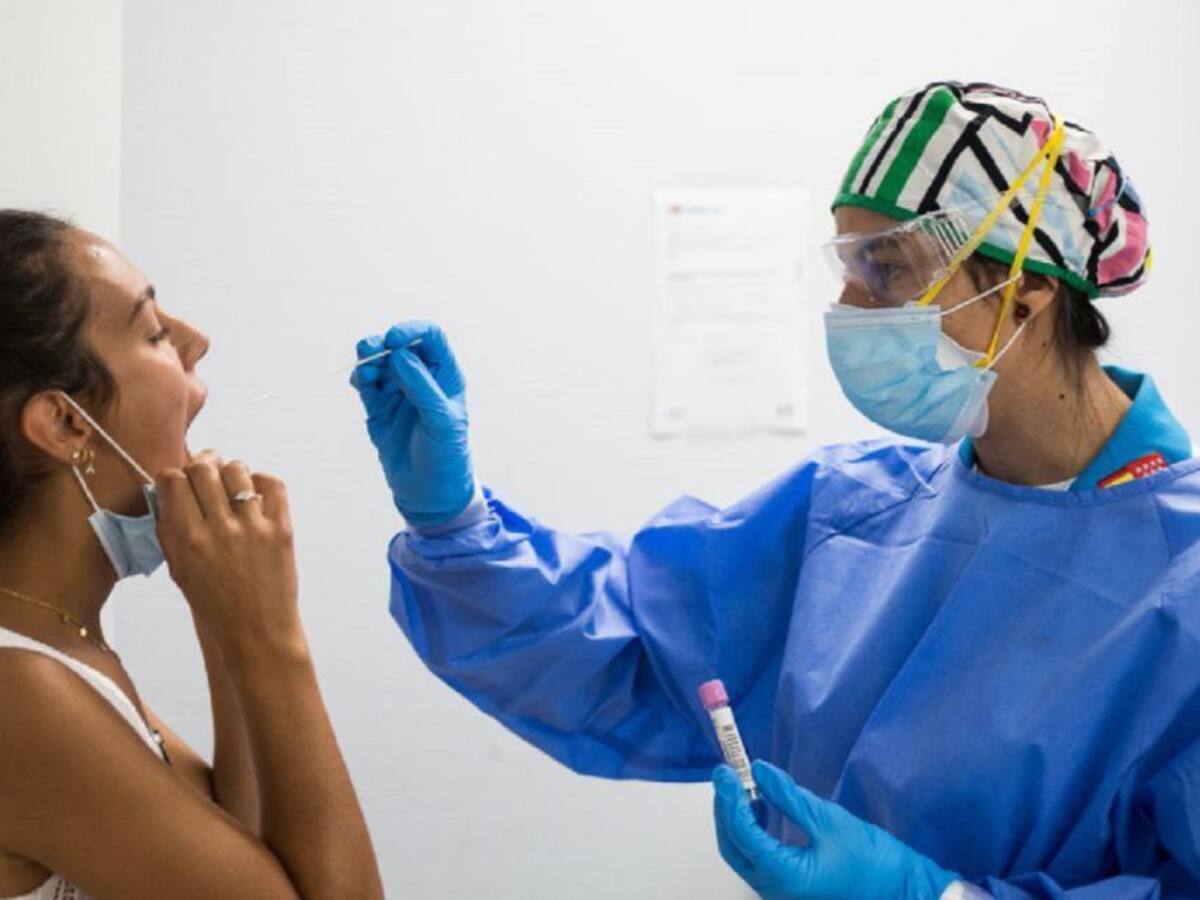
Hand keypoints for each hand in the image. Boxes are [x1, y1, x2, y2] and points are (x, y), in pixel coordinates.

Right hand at [155, 454, 300, 655]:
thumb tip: (165, 492)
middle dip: (200, 467)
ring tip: (229, 484)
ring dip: (230, 471)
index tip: (177, 481)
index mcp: (189, 541)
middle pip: (204, 469)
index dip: (173, 476)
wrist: (256, 633)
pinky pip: (272, 485)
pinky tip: (254, 493)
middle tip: (203, 474)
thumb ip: (170, 530)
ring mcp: (253, 528)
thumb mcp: (179, 570)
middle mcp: (220, 530)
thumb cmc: (214, 605)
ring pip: (237, 470)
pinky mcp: (281, 530)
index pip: (174, 481)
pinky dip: (261, 481)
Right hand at [350, 321, 473, 525]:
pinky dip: (360, 378)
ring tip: (366, 374)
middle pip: (399, 346)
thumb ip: (421, 387)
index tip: (394, 340)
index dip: (412, 331)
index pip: (430, 338)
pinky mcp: (378, 407)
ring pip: (379, 362)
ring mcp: (398, 391)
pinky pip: (366, 384)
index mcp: (444, 375)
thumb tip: (399, 354)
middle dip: (383, 344)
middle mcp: (421, 378)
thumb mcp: (441, 421)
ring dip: (369, 360)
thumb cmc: (446, 455)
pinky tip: (361, 383)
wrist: (429, 492)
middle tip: (372, 352)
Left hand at [712, 761, 959, 899]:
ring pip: (742, 852)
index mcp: (784, 876)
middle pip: (733, 846)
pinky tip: (757, 806)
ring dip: (736, 818)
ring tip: (738, 785)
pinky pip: (757, 857)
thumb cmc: (873, 862)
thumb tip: (757, 771)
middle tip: (725, 774)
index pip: (742, 834)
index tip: (725, 770)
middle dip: (725, 808)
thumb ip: (789, 797)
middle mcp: (774, 889)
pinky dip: (750, 830)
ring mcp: (779, 890)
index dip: (729, 799)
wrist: (902, 893)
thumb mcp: (830, 821)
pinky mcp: (786, 885)